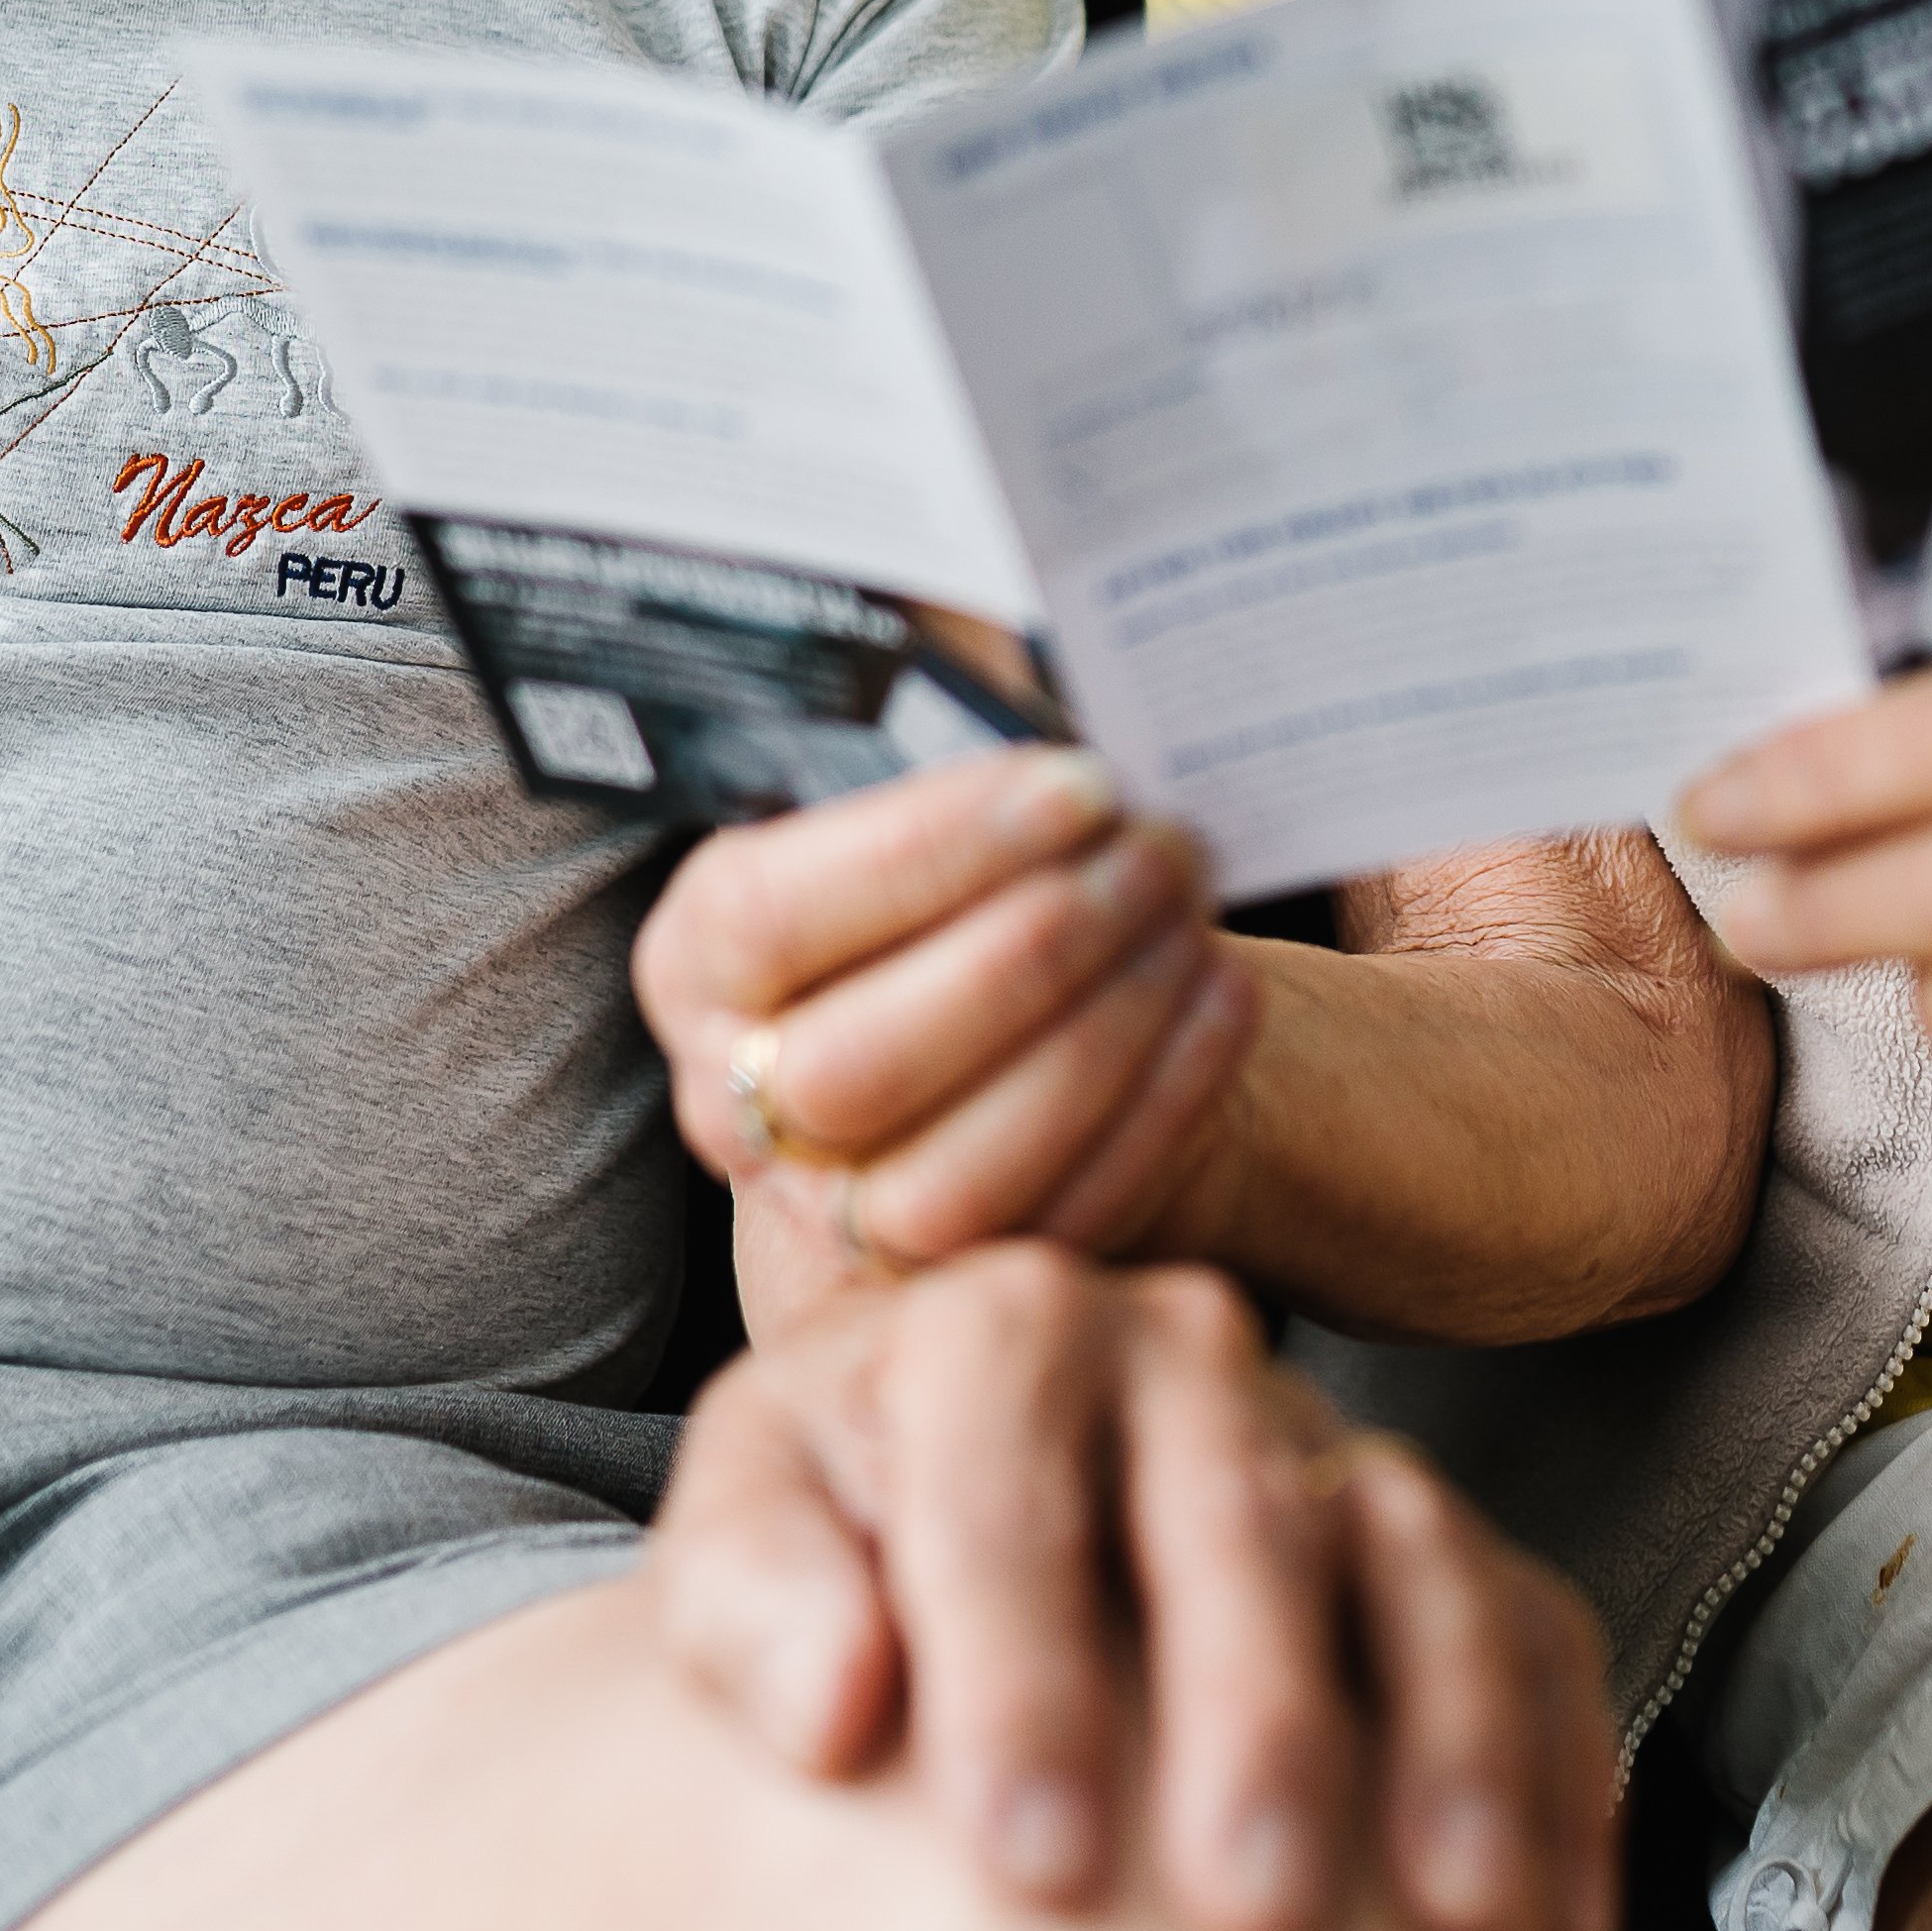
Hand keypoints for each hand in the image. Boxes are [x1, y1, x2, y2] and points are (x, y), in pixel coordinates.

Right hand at [634, 747, 1263, 1319]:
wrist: (1001, 1014)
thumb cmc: (961, 869)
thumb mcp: (921, 787)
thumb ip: (958, 735)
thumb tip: (1064, 643)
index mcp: (701, 963)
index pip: (770, 917)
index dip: (927, 852)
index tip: (1080, 783)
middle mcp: (736, 1104)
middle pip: (861, 1067)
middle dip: (1036, 952)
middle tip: (1162, 848)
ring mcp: (833, 1222)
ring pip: (952, 1176)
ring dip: (1101, 1039)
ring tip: (1194, 919)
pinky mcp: (952, 1287)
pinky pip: (1056, 1226)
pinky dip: (1159, 1109)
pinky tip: (1230, 1001)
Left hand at [655, 1244, 1617, 1930]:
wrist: (947, 1513)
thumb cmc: (840, 1551)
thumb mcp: (751, 1542)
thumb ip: (754, 1601)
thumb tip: (836, 1702)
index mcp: (995, 1333)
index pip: (1003, 1474)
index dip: (1019, 1663)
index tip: (1023, 1857)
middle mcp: (1177, 1351)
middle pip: (1235, 1510)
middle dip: (1257, 1715)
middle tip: (1251, 1904)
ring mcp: (1321, 1436)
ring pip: (1414, 1551)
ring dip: (1449, 1734)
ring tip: (1456, 1912)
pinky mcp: (1428, 1538)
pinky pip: (1533, 1625)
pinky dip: (1554, 1765)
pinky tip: (1553, 1910)